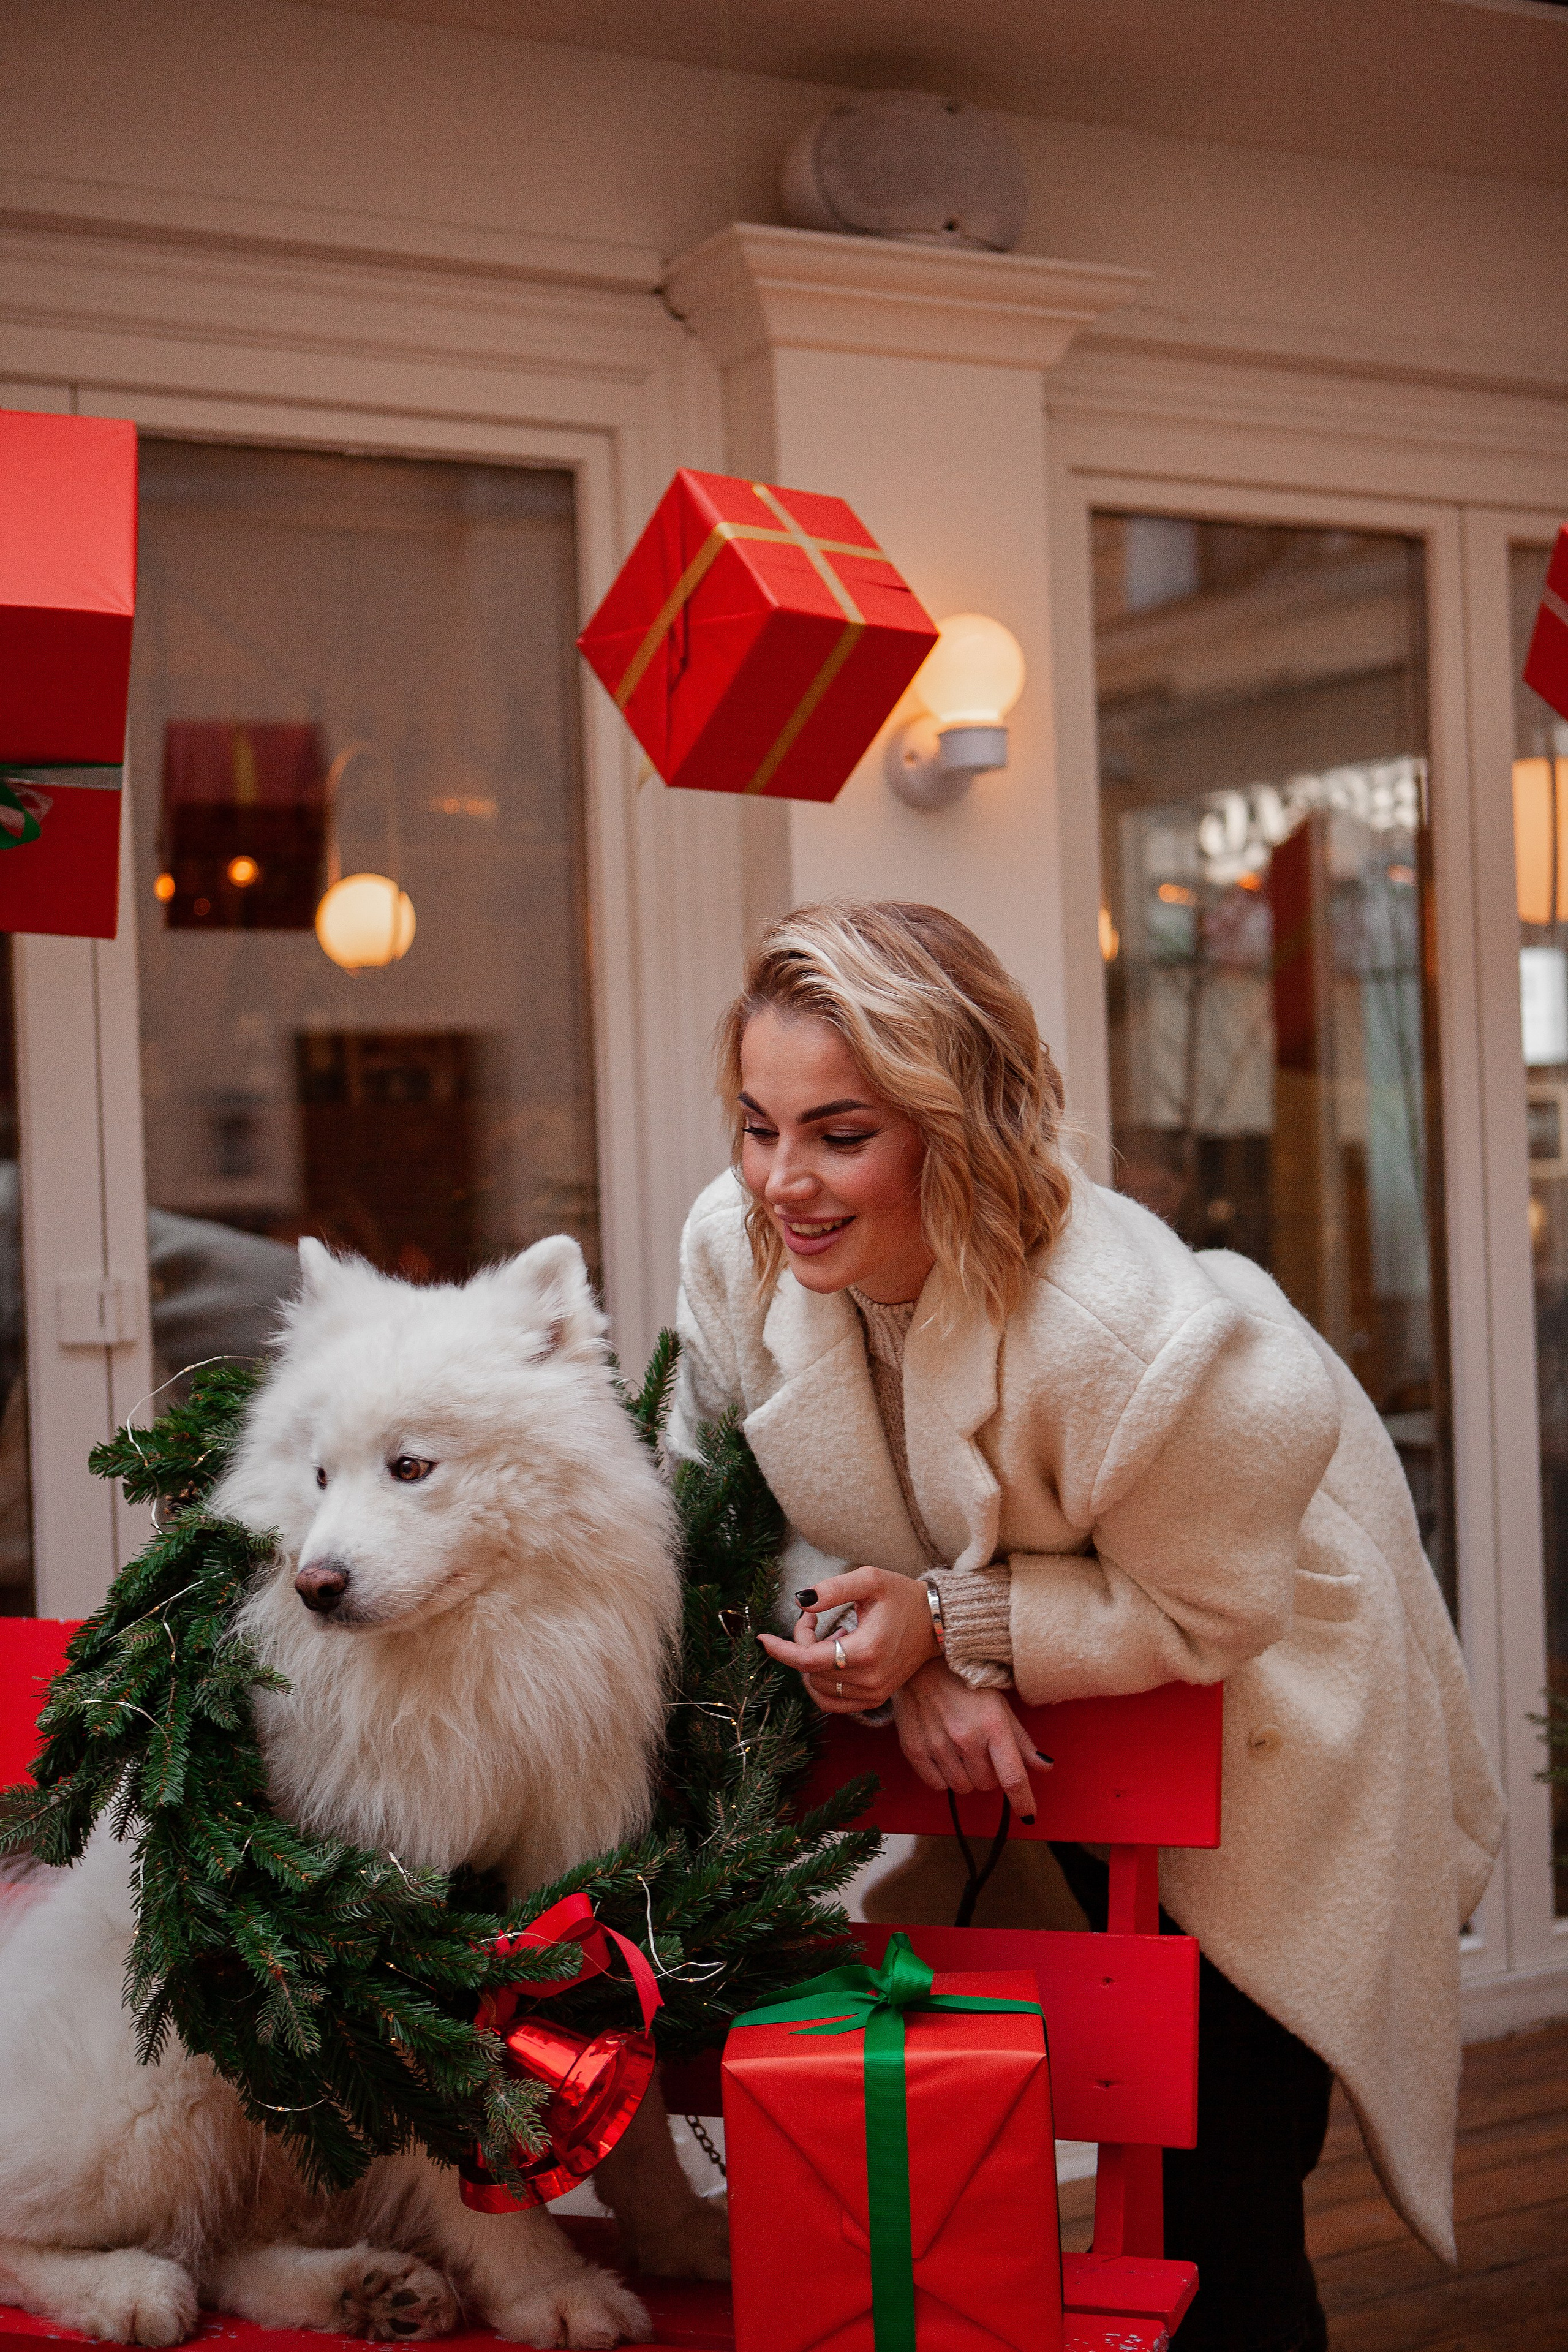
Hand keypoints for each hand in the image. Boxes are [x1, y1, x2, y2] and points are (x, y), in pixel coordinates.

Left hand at [756, 1566, 936, 1711]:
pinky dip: (821, 1683)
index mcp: (866, 1652)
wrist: (939, 1622)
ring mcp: (873, 1694)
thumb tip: (800, 1601)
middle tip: (813, 1616)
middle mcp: (869, 1680)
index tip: (762, 1638)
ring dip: (810, 1664)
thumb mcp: (870, 1580)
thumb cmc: (904, 1597)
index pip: (808, 1660)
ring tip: (827, 1636)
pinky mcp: (875, 1700)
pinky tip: (831, 1657)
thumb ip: (833, 1588)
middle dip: (800, 1643)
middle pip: (810, 1672)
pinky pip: (833, 1702)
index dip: (781, 1649)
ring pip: (818, 1689)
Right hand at [890, 1658, 1049, 1817]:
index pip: (1013, 1776)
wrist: (921, 1667)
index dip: (1023, 1801)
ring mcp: (938, 1745)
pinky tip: (943, 1753)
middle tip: (979, 1749)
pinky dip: (943, 1776)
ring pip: (963, 1788)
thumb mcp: (1000, 1707)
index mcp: (993, 1725)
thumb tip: (1044, 1767)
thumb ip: (1022, 1741)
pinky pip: (938, 1785)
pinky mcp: (915, 1750)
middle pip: (987, 1784)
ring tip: (959, 1749)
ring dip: (966, 1775)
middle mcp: (966, 1738)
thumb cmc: (966, 1685)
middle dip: (988, 1773)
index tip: (1029, 1815)